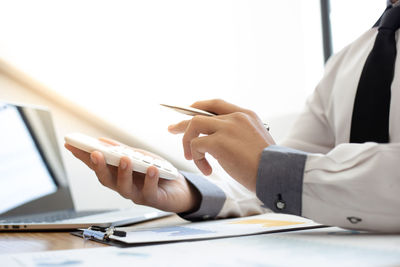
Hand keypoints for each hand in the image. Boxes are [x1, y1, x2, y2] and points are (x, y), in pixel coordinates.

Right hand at [64, 138, 199, 212]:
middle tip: (95, 153)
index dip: (82, 156)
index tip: (70, 144)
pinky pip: (149, 191)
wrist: (179, 189)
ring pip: (124, 188)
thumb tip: (101, 140)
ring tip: (125, 159)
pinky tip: (151, 169)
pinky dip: (150, 179)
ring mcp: (137, 195)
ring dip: (123, 173)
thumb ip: (123, 151)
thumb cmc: (157, 172)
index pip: (97, 165)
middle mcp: (123, 186)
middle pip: (106, 179)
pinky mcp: (153, 199)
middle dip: (99, 167)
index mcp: (118, 175)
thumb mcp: (140, 157)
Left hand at [168, 99, 274, 191]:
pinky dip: (197, 158)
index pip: (216, 104)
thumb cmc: (268, 165)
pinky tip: (207, 170)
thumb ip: (238, 135)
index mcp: (246, 115)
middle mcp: (236, 117)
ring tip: (190, 158)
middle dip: (183, 122)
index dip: (199, 107)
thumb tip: (217, 142)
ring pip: (194, 125)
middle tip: (172, 129)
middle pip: (200, 113)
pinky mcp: (219, 142)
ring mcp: (227, 128)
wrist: (277, 174)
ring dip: (187, 142)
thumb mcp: (255, 141)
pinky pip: (197, 145)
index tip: (188, 112)